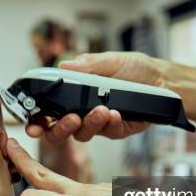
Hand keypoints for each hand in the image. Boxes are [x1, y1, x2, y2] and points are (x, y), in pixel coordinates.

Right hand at [26, 52, 171, 142]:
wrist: (163, 80)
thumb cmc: (135, 69)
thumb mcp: (111, 61)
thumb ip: (88, 65)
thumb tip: (64, 65)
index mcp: (73, 93)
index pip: (47, 109)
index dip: (36, 119)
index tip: (33, 124)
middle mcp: (80, 110)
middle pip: (58, 130)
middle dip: (60, 128)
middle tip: (71, 119)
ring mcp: (97, 123)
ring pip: (82, 134)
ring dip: (89, 123)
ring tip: (103, 110)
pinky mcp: (115, 130)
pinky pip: (107, 133)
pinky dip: (110, 124)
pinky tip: (116, 114)